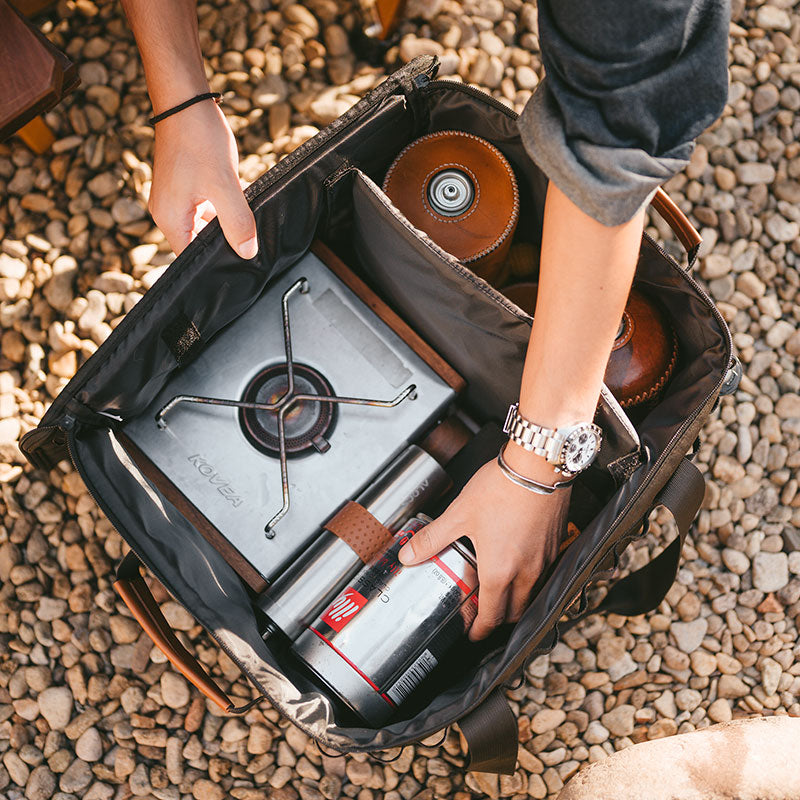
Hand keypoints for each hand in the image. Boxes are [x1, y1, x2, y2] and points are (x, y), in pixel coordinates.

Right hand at [149, 99, 256, 258]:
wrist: (186, 101)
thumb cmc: (199, 139)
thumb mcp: (225, 186)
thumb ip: (237, 222)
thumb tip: (248, 253)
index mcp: (171, 220)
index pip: (192, 258)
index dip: (217, 263)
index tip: (241, 263)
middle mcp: (167, 214)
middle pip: (199, 243)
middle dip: (224, 242)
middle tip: (250, 241)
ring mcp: (174, 200)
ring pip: (205, 225)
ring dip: (226, 223)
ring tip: (245, 216)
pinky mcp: (183, 187)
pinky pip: (206, 209)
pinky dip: (222, 208)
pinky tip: (239, 200)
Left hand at [398, 456, 569, 640]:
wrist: (537, 466)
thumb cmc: (501, 489)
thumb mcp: (458, 515)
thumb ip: (432, 539)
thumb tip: (407, 554)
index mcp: (500, 572)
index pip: (491, 617)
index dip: (480, 631)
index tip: (472, 634)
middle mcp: (527, 573)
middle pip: (515, 613)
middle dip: (498, 619)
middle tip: (482, 613)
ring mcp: (545, 560)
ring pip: (531, 594)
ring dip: (516, 599)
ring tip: (498, 587)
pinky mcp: (556, 545)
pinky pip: (544, 574)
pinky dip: (530, 578)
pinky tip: (518, 560)